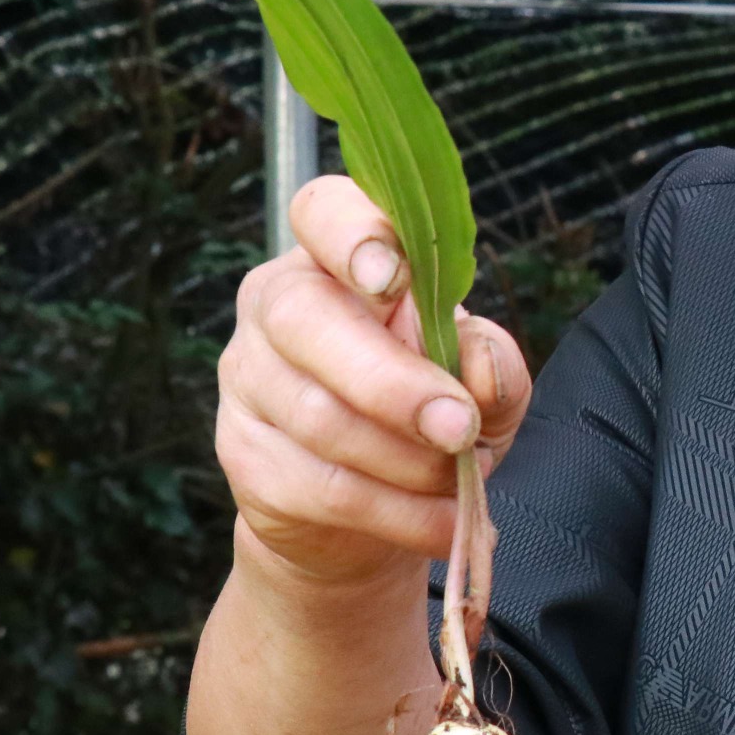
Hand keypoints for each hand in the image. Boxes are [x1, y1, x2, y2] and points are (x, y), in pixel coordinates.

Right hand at [214, 174, 530, 593]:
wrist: (367, 514)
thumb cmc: (428, 415)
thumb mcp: (481, 382)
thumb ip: (491, 362)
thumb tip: (481, 366)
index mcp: (337, 256)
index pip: (323, 212)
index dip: (354, 235)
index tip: (395, 278)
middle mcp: (277, 304)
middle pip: (306, 320)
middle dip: (391, 382)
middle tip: (459, 427)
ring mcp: (248, 379)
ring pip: (318, 414)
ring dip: (406, 460)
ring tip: (460, 482)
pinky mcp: (243, 455)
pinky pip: (318, 484)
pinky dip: (394, 511)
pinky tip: (438, 523)